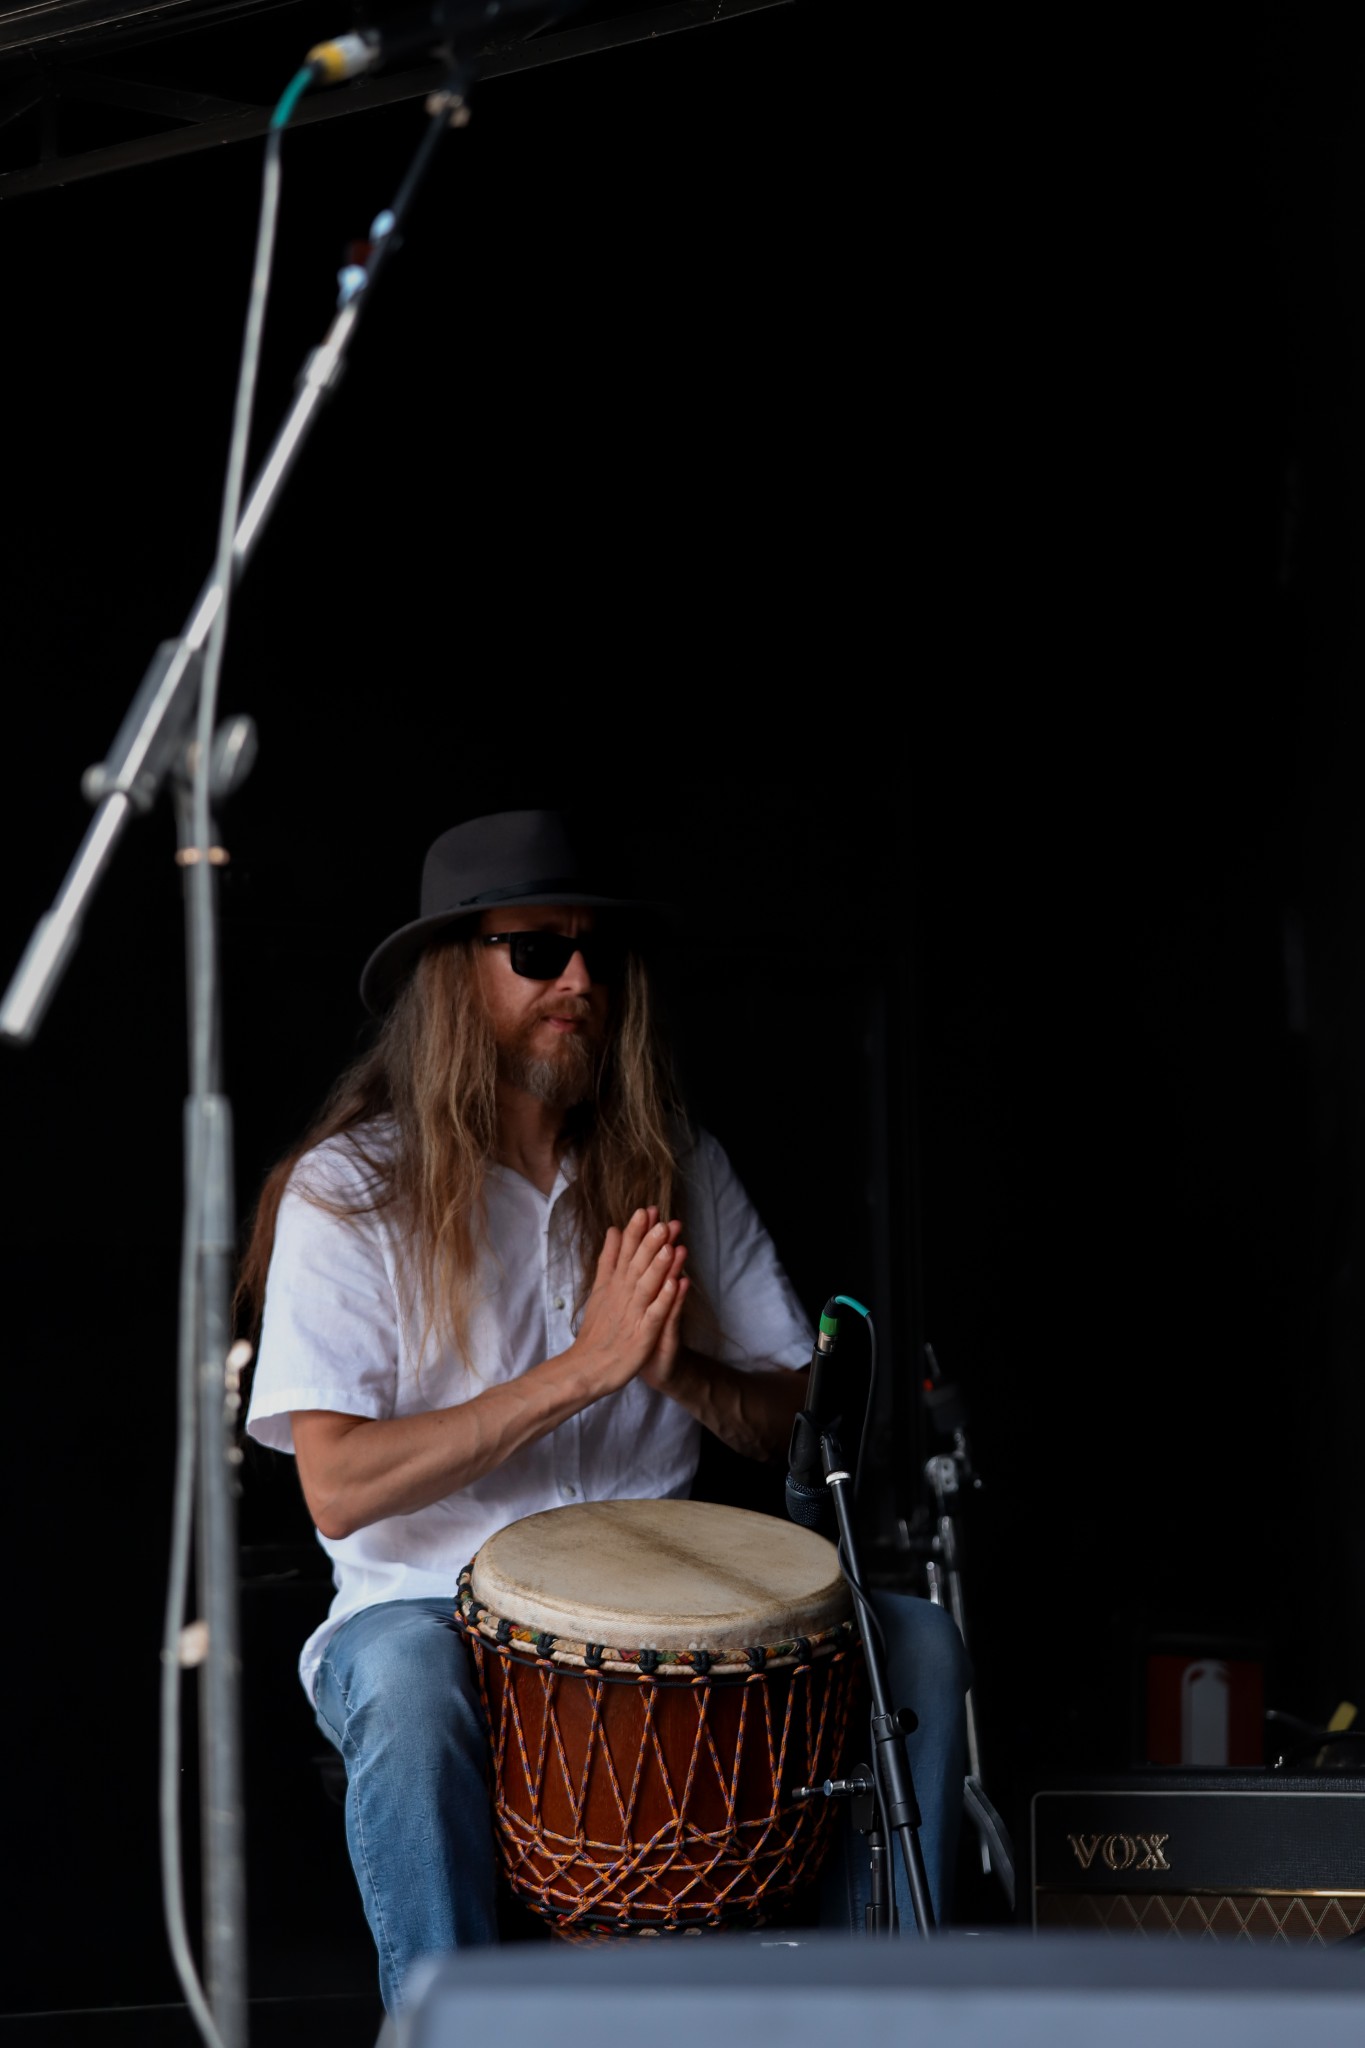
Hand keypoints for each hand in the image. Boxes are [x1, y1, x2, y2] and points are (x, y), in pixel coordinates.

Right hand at [570, 1207, 688, 1398]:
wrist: (587, 1369)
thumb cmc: (597, 1330)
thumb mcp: (600, 1288)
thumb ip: (608, 1260)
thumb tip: (612, 1230)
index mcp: (613, 1284)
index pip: (624, 1253)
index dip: (636, 1232)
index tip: (647, 1210)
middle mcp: (622, 1296)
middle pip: (637, 1265)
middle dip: (650, 1242)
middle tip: (663, 1219)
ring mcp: (632, 1315)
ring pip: (646, 1286)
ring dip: (658, 1265)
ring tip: (669, 1244)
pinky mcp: (641, 1335)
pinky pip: (655, 1314)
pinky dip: (665, 1299)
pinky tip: (676, 1283)